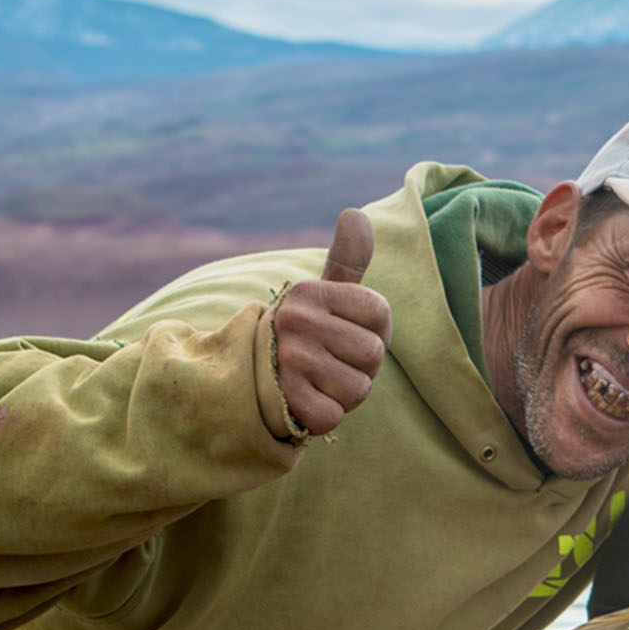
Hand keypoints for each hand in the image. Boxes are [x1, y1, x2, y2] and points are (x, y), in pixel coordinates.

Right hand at [269, 208, 391, 437]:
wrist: (247, 381)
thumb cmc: (300, 337)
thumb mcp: (322, 294)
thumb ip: (346, 259)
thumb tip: (356, 213)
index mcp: (310, 292)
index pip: (381, 313)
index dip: (374, 332)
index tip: (343, 335)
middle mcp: (296, 320)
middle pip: (374, 354)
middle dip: (360, 369)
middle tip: (328, 364)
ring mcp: (288, 359)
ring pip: (359, 389)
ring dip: (344, 395)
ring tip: (316, 382)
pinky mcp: (285, 399)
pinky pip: (334, 416)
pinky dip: (324, 416)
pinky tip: (304, 402)